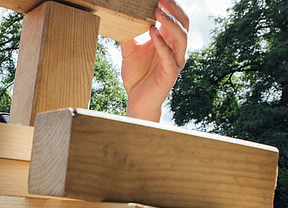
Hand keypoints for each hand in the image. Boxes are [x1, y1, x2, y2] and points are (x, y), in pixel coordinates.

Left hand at [120, 0, 188, 120]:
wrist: (137, 101)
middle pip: (183, 24)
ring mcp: (174, 61)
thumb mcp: (130, 51)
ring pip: (181, 38)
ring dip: (170, 23)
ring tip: (158, 12)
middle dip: (174, 10)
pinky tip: (152, 33)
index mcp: (169, 41)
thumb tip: (122, 17)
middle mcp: (175, 49)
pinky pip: (168, 56)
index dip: (170, 6)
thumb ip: (129, 35)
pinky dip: (161, 43)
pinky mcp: (170, 74)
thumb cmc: (137, 76)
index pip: (175, 19)